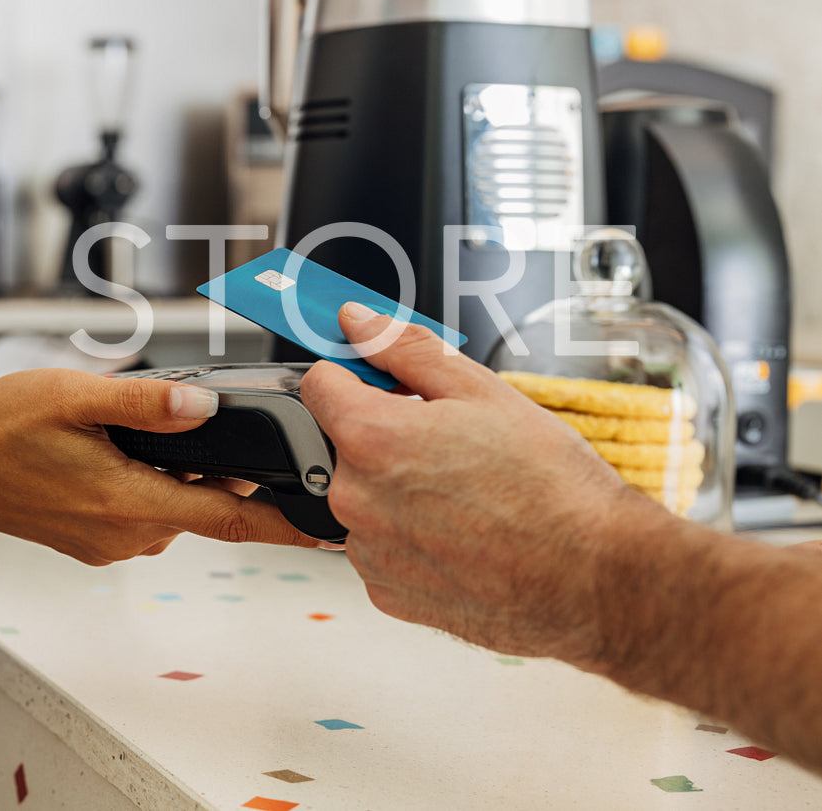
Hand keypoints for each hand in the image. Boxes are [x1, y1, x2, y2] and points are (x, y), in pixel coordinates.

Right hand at [0, 369, 320, 564]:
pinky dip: (150, 486)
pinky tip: (120, 451)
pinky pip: (143, 514)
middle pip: (206, 509)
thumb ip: (147, 403)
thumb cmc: (1, 428)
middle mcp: (126, 533)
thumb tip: (206, 407)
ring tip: (145, 432)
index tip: (328, 531)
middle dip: (224, 476)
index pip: (230, 520)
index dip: (286, 526)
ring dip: (180, 478)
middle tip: (215, 433)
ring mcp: (109, 542)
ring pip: (173, 509)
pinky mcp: (93, 541)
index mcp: (129, 501)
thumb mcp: (77, 396)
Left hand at [299, 303, 670, 663]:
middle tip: (451, 444)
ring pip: (365, 500)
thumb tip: (357, 321)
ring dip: (397, 491)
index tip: (383, 383)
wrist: (595, 578)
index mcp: (371, 438)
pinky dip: (412, 540)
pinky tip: (463, 535)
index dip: (354, 376)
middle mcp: (355, 499)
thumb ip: (404, 349)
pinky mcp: (387, 593)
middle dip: (386, 436)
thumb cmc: (551, 489)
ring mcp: (369, 552)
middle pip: (343, 446)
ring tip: (466, 496)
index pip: (319, 385)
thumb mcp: (482, 391)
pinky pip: (382, 549)